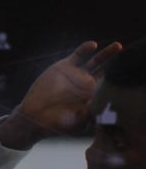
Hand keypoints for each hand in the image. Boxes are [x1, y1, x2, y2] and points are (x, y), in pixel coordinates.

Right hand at [0, 40, 121, 148]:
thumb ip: (92, 113)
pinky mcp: (64, 67)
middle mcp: (88, 84)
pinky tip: (93, 45)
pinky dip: (85, 50)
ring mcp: (77, 75)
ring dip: (107, 54)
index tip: (133, 78)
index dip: (122, 82)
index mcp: (94, 97)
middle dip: (119, 66)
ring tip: (119, 46)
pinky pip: (77, 57)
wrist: (34, 116)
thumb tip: (104, 107)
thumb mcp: (80, 122)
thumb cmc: (58, 123)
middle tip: (134, 59)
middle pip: (108, 72)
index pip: (112, 87)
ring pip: (96, 62)